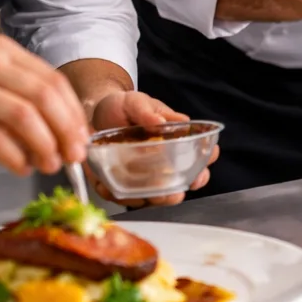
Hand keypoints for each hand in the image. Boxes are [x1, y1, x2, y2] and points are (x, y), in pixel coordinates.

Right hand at [0, 35, 88, 176]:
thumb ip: (19, 94)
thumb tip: (64, 128)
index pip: (53, 80)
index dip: (74, 113)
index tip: (82, 137)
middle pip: (45, 98)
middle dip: (67, 132)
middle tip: (74, 155)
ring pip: (25, 117)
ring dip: (45, 146)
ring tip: (50, 164)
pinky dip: (16, 157)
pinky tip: (21, 167)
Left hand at [87, 90, 217, 207]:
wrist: (95, 114)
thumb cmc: (123, 107)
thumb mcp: (135, 102)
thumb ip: (147, 111)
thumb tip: (160, 122)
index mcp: (176, 140)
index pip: (201, 152)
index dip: (206, 158)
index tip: (203, 161)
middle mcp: (166, 162)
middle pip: (183, 183)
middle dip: (179, 191)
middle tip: (173, 192)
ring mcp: (147, 176)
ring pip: (157, 197)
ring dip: (152, 199)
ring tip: (140, 191)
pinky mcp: (126, 185)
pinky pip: (127, 199)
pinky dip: (122, 197)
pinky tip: (110, 188)